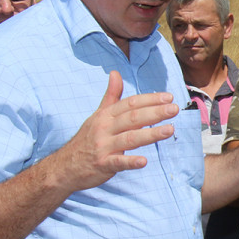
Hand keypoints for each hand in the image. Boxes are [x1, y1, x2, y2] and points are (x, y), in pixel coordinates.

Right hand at [58, 71, 178, 190]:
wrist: (64, 166)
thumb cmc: (86, 139)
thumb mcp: (97, 115)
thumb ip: (110, 95)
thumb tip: (115, 73)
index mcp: (106, 115)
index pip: (130, 103)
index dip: (150, 99)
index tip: (169, 97)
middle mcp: (104, 128)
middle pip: (132, 117)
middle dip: (155, 112)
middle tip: (174, 109)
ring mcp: (103, 146)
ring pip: (129, 138)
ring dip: (150, 134)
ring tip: (170, 130)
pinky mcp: (102, 164)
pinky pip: (117, 163)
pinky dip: (130, 161)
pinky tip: (144, 161)